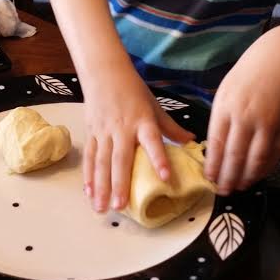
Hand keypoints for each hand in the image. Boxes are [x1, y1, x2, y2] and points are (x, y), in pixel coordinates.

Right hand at [83, 71, 193, 212]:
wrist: (104, 72)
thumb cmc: (132, 90)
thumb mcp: (154, 105)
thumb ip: (171, 126)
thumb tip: (192, 142)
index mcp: (142, 121)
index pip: (153, 141)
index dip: (159, 159)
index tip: (166, 177)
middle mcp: (122, 128)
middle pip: (120, 159)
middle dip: (119, 183)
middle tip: (120, 206)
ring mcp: (104, 131)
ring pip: (101, 162)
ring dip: (101, 186)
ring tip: (101, 207)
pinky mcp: (92, 132)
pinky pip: (90, 157)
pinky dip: (88, 176)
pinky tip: (89, 192)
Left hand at [204, 25, 279, 194]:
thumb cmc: (251, 73)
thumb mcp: (226, 89)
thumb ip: (221, 116)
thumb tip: (214, 146)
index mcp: (225, 106)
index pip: (215, 144)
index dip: (212, 165)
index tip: (209, 178)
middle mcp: (244, 116)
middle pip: (233, 156)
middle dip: (227, 178)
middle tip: (223, 191)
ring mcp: (266, 123)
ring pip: (255, 160)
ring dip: (247, 178)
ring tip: (240, 187)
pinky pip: (273, 154)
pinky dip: (265, 168)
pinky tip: (257, 174)